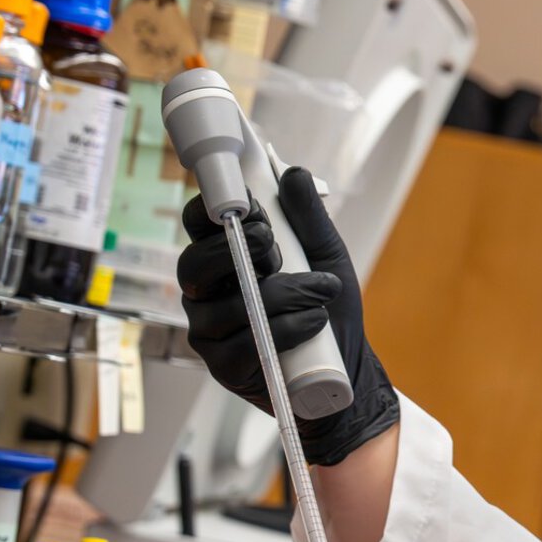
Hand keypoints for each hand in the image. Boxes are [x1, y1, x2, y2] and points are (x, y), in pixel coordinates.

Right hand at [178, 165, 398, 465]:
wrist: (348, 368)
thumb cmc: (328, 308)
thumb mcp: (326, 256)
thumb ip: (308, 217)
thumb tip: (292, 173)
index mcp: (223, 259)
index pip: (197, 227)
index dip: (216, 212)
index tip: (255, 211)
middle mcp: (206, 294)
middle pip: (192, 265)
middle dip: (236, 252)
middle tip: (275, 248)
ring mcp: (210, 332)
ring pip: (227, 306)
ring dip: (281, 294)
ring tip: (320, 293)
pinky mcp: (224, 367)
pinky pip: (243, 342)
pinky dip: (286, 328)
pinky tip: (313, 323)